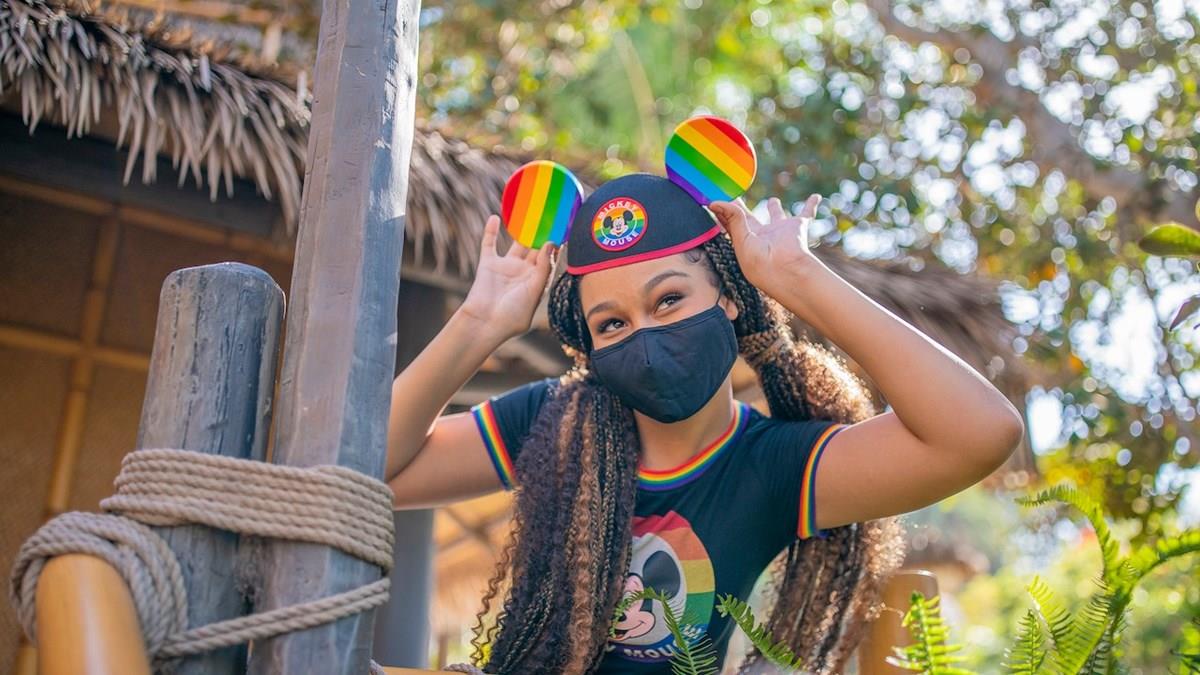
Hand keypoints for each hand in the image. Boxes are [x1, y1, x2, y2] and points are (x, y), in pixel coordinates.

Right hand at [458, 215, 556, 340]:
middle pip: (535, 247)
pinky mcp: (488, 264)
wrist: (485, 323)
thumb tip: (551, 244)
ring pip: (515, 243)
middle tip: (549, 214)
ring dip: (521, 229)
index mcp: (536, 281)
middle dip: (542, 232)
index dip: (556, 244)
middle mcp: (522, 272)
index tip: (564, 227)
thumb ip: (542, 268)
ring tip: (528, 210)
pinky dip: (491, 231)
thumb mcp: (533, 292)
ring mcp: (505, 267)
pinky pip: (489, 244)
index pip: (549, 258)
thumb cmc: (513, 315)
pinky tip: (496, 217)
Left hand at [709, 194, 824, 292]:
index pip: (731, 222)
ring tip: (773, 201)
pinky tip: (816, 196)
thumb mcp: (741, 240)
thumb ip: (731, 218)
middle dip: (742, 208)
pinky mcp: (797, 226)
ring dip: (775, 208)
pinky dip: (812, 205)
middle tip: (735, 195)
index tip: (715, 198)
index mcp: (745, 240)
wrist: (786, 270)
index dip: (724, 211)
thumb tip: (714, 202)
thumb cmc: (760, 263)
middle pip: (750, 218)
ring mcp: (779, 231)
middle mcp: (762, 235)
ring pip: (776, 215)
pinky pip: (806, 212)